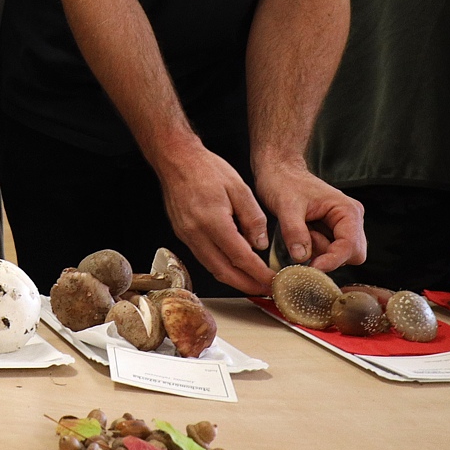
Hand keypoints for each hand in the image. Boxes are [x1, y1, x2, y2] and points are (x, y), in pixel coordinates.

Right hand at [153, 141, 273, 293]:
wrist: (176, 160)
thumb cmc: (207, 169)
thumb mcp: (240, 188)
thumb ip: (253, 218)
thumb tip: (261, 244)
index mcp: (213, 221)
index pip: (241, 257)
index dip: (259, 274)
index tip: (274, 281)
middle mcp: (196, 233)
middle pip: (224, 271)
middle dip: (247, 285)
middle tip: (266, 290)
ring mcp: (186, 236)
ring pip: (212, 268)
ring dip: (234, 280)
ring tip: (253, 282)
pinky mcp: (183, 234)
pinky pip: (204, 258)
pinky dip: (221, 267)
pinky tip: (234, 265)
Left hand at [255, 159, 366, 274]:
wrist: (278, 171)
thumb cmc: (283, 182)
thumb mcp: (285, 206)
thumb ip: (294, 231)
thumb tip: (302, 257)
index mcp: (347, 210)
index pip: (351, 246)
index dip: (333, 260)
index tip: (312, 267)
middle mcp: (351, 220)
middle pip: (351, 255)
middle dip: (327, 255)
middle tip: (304, 240)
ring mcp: (342, 227)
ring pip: (339, 256)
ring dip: (318, 251)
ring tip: (300, 230)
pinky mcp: (332, 232)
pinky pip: (328, 251)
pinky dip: (314, 249)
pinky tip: (302, 233)